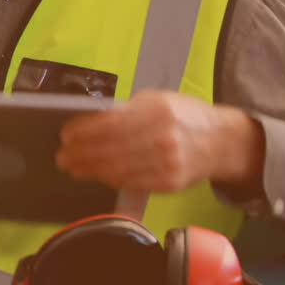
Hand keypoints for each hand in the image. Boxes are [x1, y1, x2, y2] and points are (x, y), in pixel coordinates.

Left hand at [55, 90, 264, 192]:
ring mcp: (167, 164)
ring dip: (90, 170)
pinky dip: (111, 179)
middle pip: (111, 149)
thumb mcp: (156, 100)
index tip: (66, 135)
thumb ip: (126, 111)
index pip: (111, 124)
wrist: (221, 141)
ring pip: (118, 169)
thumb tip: (90, 122)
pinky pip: (131, 182)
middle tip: (62, 157)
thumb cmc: (183, 116)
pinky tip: (98, 175)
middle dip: (81, 154)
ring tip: (73, 167)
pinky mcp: (169, 183)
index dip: (84, 132)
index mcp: (158, 112)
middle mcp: (163, 138)